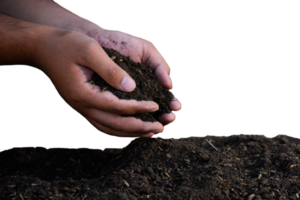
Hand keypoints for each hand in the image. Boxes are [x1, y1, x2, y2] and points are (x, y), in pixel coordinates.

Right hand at [33, 29, 165, 137]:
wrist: (43, 49)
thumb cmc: (67, 45)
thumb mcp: (90, 50)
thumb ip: (110, 70)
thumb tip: (131, 87)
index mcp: (83, 94)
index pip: (117, 107)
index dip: (138, 108)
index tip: (156, 106)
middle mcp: (81, 106)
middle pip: (114, 125)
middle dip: (139, 127)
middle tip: (160, 128)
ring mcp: (80, 109)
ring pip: (108, 129)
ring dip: (130, 133)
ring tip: (150, 133)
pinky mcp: (82, 107)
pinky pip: (102, 124)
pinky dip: (118, 129)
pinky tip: (130, 129)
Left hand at [90, 28, 183, 129]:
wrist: (96, 39)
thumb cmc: (123, 43)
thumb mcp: (146, 50)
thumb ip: (160, 65)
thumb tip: (169, 86)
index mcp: (151, 81)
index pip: (165, 97)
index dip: (172, 103)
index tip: (176, 106)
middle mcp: (140, 94)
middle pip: (157, 112)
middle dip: (166, 117)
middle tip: (170, 118)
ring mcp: (125, 100)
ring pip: (141, 118)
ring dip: (151, 124)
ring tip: (158, 126)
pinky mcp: (110, 104)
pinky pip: (121, 118)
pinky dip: (130, 125)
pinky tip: (137, 129)